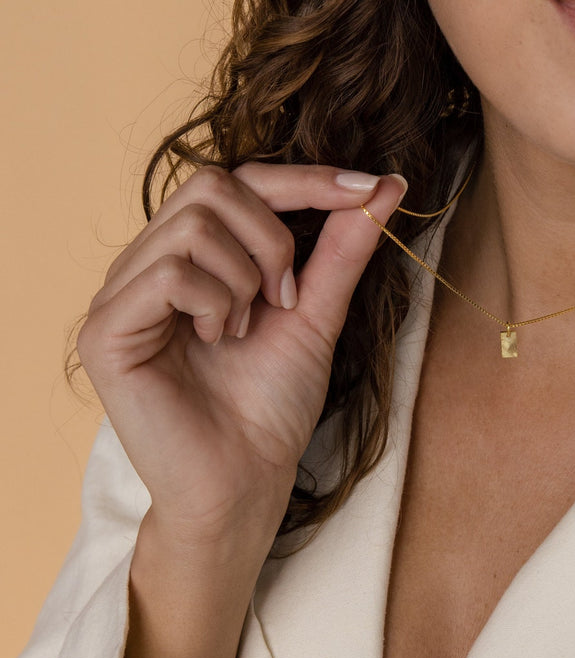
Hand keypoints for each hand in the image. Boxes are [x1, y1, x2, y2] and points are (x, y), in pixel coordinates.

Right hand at [77, 163, 406, 537]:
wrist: (246, 479)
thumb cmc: (274, 401)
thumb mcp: (318, 308)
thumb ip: (345, 244)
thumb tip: (386, 182)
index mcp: (193, 253)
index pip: (242, 180)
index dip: (305, 178)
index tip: (368, 188)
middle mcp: (149, 261)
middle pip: (213, 184)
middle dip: (273, 237)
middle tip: (287, 298)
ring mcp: (121, 293)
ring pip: (194, 225)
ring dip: (246, 278)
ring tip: (247, 329)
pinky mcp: (104, 331)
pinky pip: (168, 273)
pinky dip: (214, 303)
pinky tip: (220, 340)